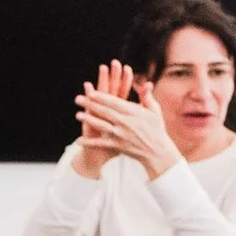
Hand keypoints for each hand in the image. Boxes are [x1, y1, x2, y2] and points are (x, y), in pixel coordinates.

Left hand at [74, 60, 177, 180]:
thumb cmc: (156, 129)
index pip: (115, 102)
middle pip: (105, 112)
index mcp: (134, 112)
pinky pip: (102, 144)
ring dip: (89, 121)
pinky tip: (79, 140)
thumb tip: (145, 83)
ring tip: (77, 115)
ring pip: (102, 126)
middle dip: (91, 105)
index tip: (91, 91)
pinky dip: (90, 143)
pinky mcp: (118, 146)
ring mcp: (121, 135)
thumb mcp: (155, 111)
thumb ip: (147, 97)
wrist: (158, 152)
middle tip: (78, 99)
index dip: (102, 97)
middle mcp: (126, 123)